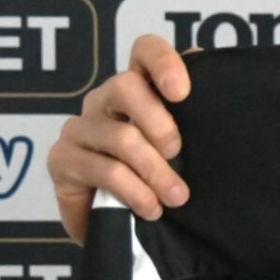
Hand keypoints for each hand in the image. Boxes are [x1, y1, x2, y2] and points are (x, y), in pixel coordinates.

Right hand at [46, 34, 193, 243]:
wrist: (127, 229)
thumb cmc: (160, 178)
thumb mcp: (184, 147)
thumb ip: (194, 116)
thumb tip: (218, 85)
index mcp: (137, 87)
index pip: (144, 50)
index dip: (162, 62)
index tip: (182, 92)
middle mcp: (103, 100)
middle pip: (126, 86)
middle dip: (160, 123)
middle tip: (177, 152)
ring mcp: (79, 128)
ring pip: (120, 136)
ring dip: (155, 171)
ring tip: (176, 196)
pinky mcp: (61, 159)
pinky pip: (104, 170)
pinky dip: (135, 192)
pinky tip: (151, 208)